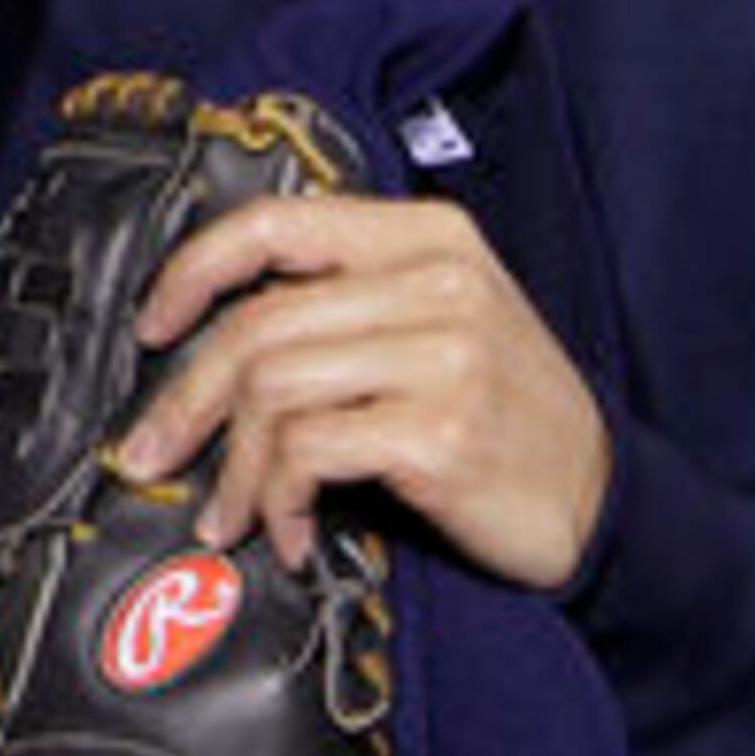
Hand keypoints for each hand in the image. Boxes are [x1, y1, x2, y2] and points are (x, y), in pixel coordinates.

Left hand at [116, 192, 613, 590]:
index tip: (153, 326)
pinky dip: (280, 500)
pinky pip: (311, 452)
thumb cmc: (501, 410)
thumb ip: (345, 303)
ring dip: (234, 469)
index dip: (194, 271)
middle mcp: (437, 281)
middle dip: (187, 399)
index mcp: (426, 235)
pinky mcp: (443, 430)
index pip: (275, 223)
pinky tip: (291, 532)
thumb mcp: (439, 320)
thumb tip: (207, 339)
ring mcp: (446, 353)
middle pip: (259, 324)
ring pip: (274, 389)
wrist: (604, 497)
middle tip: (150, 452)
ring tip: (232, 514)